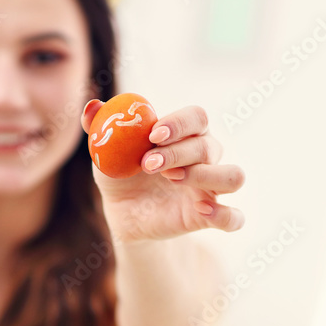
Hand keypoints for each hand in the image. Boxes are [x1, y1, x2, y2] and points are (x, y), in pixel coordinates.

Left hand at [82, 101, 245, 242]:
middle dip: (177, 153)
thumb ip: (100, 127)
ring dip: (206, 176)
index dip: (180, 123)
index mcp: (185, 135)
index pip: (197, 118)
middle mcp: (205, 159)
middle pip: (210, 146)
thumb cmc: (120, 173)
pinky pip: (234, 218)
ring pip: (233, 176)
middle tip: (147, 164)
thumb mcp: (106, 151)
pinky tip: (202, 211)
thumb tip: (91, 106)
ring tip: (172, 180)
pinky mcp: (209, 217)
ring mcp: (210, 188)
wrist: (122, 213)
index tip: (153, 134)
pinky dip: (225, 214)